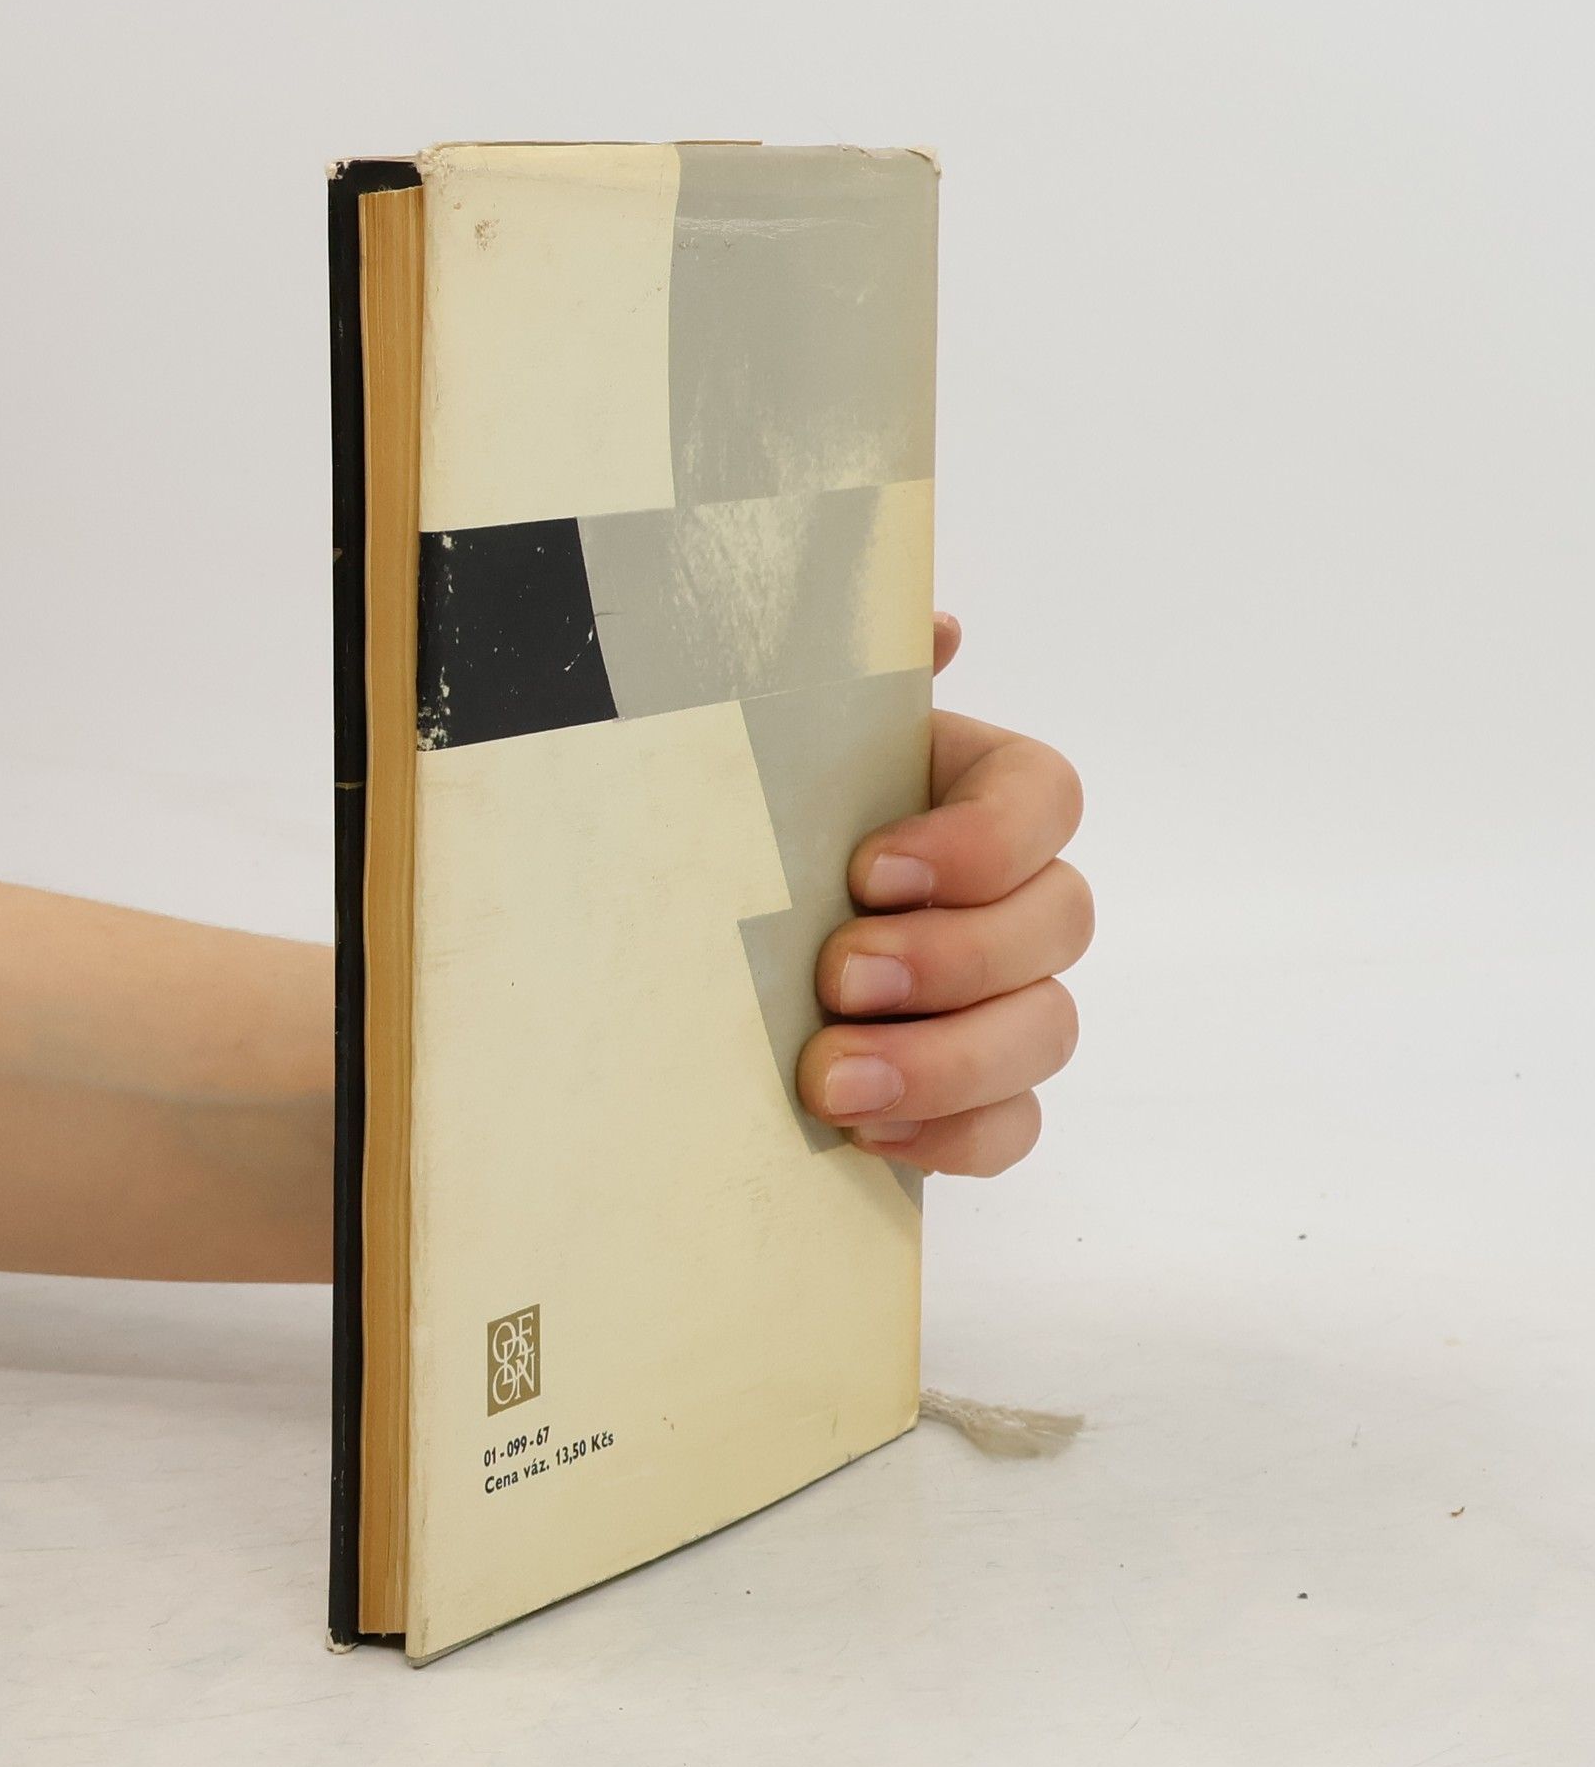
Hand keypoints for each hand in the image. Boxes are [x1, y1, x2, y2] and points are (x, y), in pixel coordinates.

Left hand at [798, 615, 1091, 1175]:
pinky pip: (1014, 1126)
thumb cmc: (751, 826)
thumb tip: (941, 629)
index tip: (870, 871)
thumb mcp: (781, 743)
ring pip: (1046, 1032)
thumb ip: (849, 683)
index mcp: (977, 793)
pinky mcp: (975, 1093)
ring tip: (831, 1083)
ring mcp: (1006, 999)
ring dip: (946, 1063)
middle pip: (1059, 923)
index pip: (1044, 801)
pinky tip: (868, 1135)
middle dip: (951, 959)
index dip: (977, 842)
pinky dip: (953, 1136)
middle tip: (837, 979)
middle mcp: (1011, 894)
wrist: (706, 947)